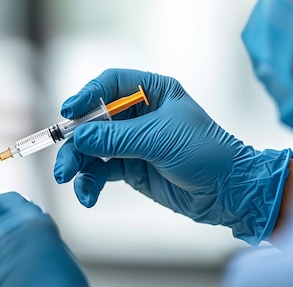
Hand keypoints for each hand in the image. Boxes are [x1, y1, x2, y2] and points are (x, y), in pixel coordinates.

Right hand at [54, 68, 291, 244]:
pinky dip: (90, 183)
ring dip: (78, 165)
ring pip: (91, 149)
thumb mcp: (159, 140)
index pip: (109, 85)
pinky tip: (87, 196)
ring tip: (70, 182)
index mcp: (151, 92)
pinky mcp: (129, 168)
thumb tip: (79, 138)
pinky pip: (100, 171)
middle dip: (75, 142)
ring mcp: (131, 142)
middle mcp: (138, 114)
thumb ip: (116, 138)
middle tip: (64, 164)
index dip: (86, 96)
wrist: (228, 192)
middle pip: (93, 120)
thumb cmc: (205, 153)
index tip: (69, 112)